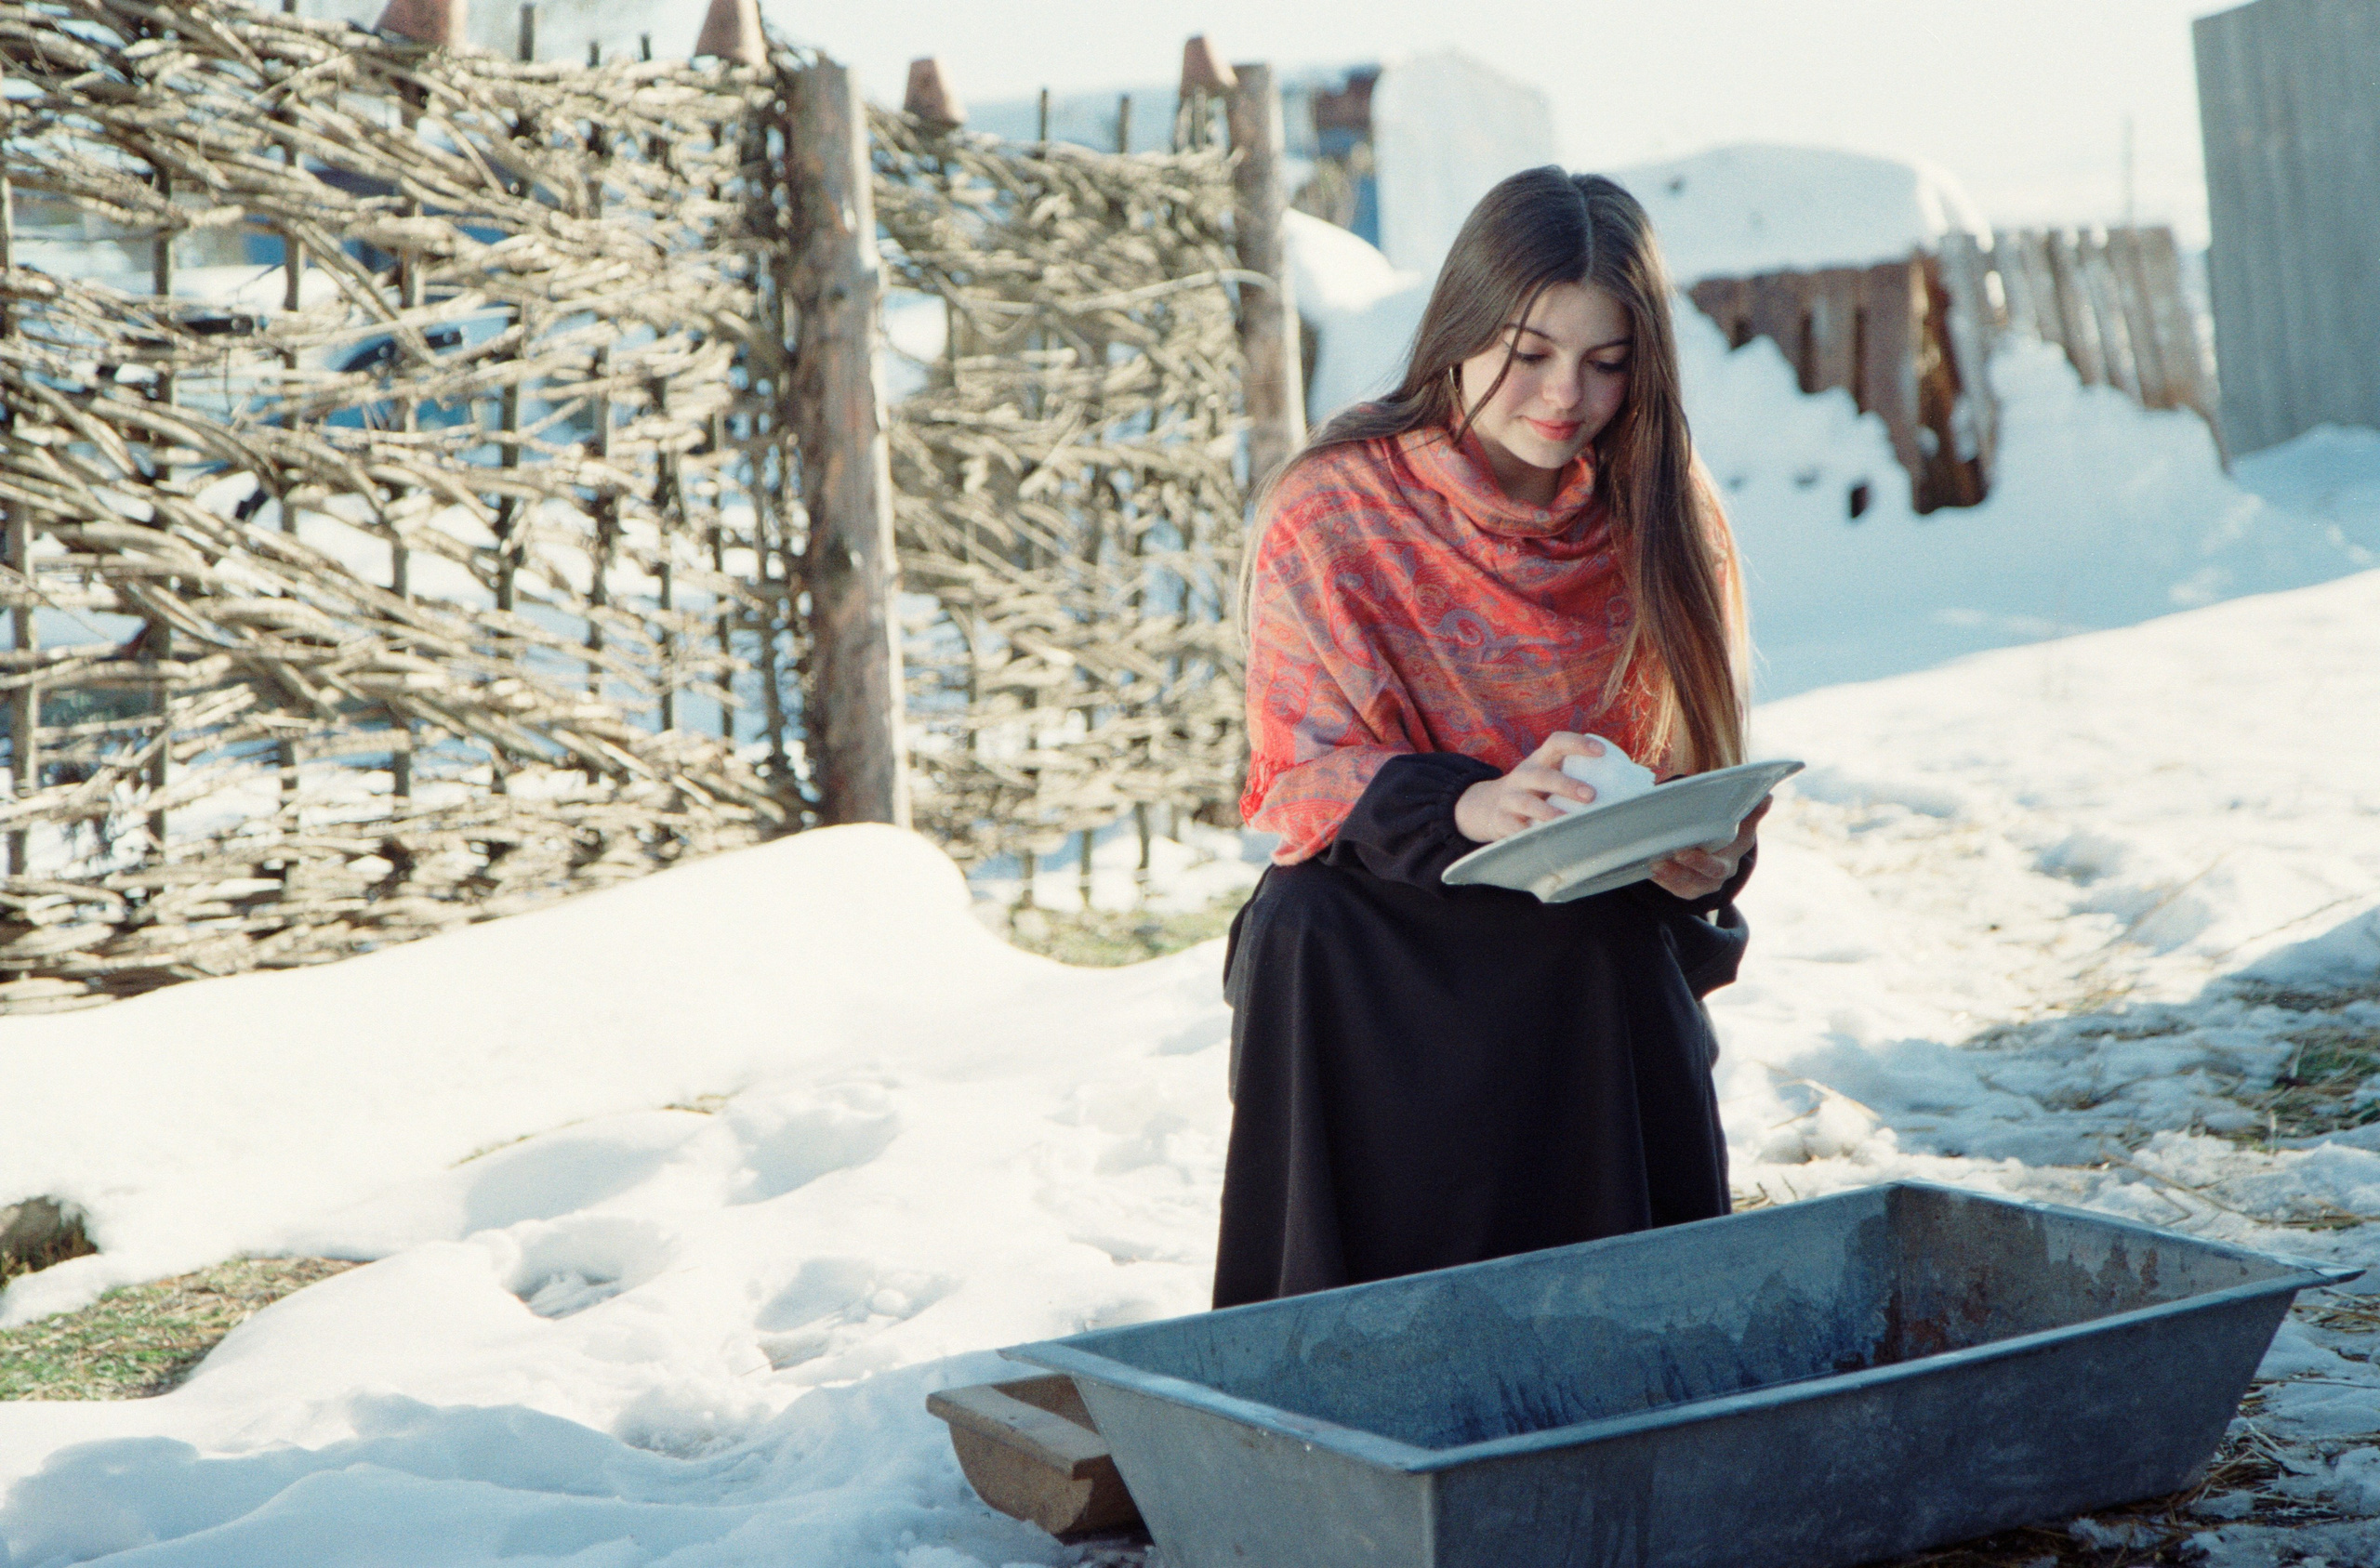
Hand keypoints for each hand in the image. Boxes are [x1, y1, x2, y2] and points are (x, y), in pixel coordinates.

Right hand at [1454, 732, 1607, 842]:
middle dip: (1566, 784)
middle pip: (1542, 775)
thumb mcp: (1547, 776)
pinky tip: (1548, 841)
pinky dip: (1531, 835)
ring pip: (1527, 803)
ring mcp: (1509, 799)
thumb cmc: (1534, 791)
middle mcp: (1522, 776)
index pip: (1556, 742)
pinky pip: (1516, 829)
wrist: (1486, 807)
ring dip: (1548, 813)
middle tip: (1591, 795)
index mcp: (1538, 761)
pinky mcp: (1501, 821)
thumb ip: (1576, 776)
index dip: (1577, 744)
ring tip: (1568, 822)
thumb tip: (1632, 783)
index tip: (1601, 751)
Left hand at [1648, 796, 1770, 900]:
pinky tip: (1651, 871)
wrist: (1719, 852)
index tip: (1683, 853)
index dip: (1701, 862)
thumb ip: (1751, 812)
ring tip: (1655, 864)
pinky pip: (1675, 889)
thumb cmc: (1730, 834)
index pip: (1718, 865)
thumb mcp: (1742, 825)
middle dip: (1685, 869)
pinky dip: (1662, 881)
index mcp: (1731, 858)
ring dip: (1670, 875)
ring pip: (1686, 885)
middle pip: (1701, 878)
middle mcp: (1718, 875)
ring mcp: (1703, 884)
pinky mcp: (1688, 889)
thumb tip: (1767, 797)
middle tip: (1671, 856)